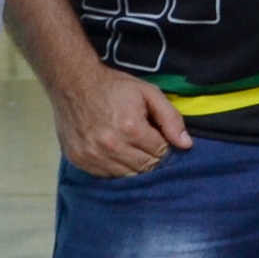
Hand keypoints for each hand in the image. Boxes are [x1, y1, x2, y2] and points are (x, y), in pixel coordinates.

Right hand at [50, 63, 192, 176]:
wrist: (73, 82)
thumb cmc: (114, 87)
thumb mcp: (148, 93)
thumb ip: (170, 118)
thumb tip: (186, 145)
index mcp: (131, 127)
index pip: (161, 152)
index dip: (163, 144)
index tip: (157, 135)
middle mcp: (111, 145)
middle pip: (145, 166)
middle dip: (151, 156)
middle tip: (145, 141)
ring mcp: (93, 155)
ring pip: (128, 175)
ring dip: (134, 164)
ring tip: (130, 147)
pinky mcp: (80, 160)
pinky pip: (107, 175)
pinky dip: (115, 167)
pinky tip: (115, 152)